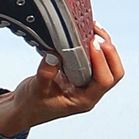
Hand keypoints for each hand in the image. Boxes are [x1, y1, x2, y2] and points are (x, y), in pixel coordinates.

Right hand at [0, 25, 123, 136]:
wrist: (24, 109)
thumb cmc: (31, 105)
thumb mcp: (36, 89)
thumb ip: (46, 73)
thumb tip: (54, 54)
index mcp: (84, 100)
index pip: (103, 81)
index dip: (101, 61)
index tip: (91, 44)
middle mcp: (90, 92)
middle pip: (114, 72)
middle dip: (109, 52)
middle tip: (97, 36)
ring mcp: (87, 83)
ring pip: (108, 64)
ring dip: (104, 46)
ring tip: (94, 29)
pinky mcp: (81, 74)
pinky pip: (96, 59)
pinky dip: (94, 45)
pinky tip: (87, 33)